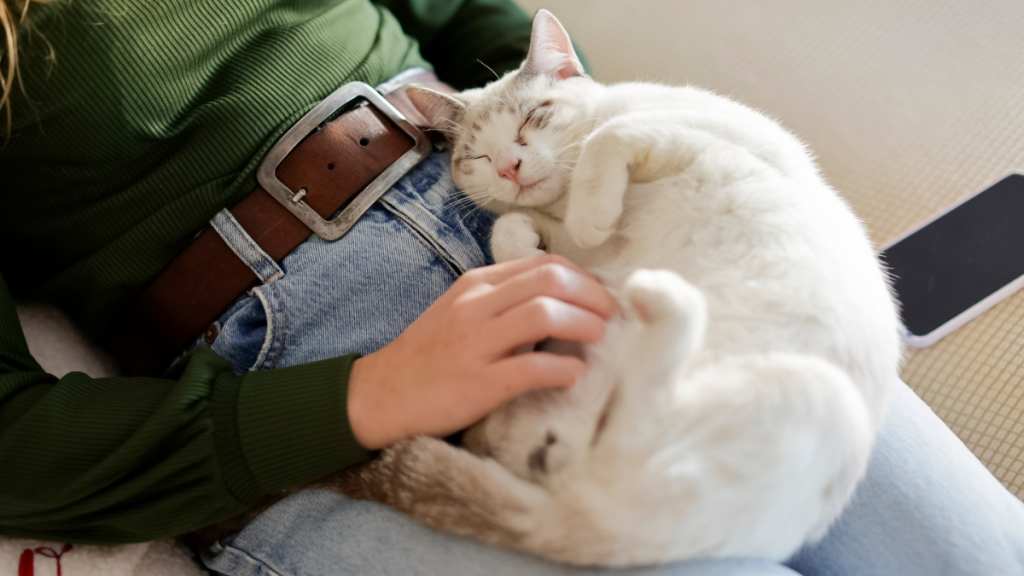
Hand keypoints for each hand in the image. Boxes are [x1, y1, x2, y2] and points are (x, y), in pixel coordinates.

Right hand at [347, 254, 616, 449]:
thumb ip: (503, 300)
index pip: (544, 264)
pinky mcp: (477, 383)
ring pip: (544, 315)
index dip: (584, 277)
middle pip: (551, 280)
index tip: (601, 296)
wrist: (381, 395)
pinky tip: (575, 374)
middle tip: (611, 316)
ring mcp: (475, 344)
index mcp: (476, 285)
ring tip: (600, 339)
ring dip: (584, 324)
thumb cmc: (429, 356)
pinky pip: (531, 368)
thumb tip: (560, 300)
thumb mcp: (461, 312)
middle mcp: (476, 306)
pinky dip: (563, 369)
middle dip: (592, 295)